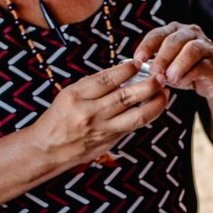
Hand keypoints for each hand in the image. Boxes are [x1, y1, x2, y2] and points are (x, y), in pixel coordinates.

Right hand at [35, 59, 169, 166]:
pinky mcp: (109, 142)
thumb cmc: (58, 118)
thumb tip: (123, 73)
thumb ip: (94, 86)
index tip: (138, 63)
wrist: (47, 150)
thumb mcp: (68, 94)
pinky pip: (132, 127)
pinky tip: (154, 107)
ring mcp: (101, 129)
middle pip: (126, 96)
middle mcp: (89, 113)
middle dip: (149, 85)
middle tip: (160, 76)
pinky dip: (146, 116)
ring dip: (155, 103)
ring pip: (136, 116)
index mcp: (76, 96)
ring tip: (164, 93)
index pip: (107, 79)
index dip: (126, 69)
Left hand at [133, 22, 212, 98]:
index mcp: (175, 31)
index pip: (158, 34)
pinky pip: (203, 66)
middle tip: (154, 72)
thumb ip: (153, 65)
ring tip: (169, 78)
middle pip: (174, 40)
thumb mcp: (166, 66)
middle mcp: (191, 34)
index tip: (138, 59)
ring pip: (192, 49)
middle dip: (162, 57)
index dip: (147, 46)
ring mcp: (206, 47)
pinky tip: (182, 83)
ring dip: (178, 64)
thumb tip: (133, 72)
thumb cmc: (185, 70)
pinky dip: (190, 75)